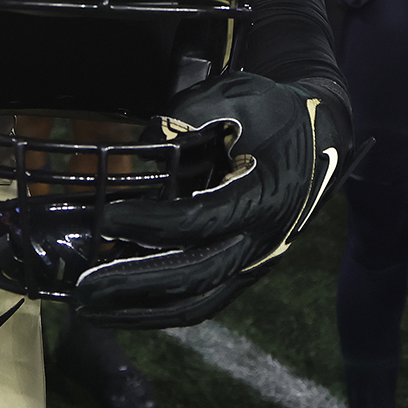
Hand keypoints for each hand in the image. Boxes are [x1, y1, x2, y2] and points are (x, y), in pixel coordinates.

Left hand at [68, 73, 348, 328]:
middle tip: (84, 287)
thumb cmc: (274, 113)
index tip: (108, 217)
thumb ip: (187, 117)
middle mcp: (262, 240)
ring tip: (92, 309)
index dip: (152, 224)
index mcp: (265, 195)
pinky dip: (160, 309)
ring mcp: (256, 263)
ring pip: (198, 303)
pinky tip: (122, 306)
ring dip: (141, 311)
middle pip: (194, 276)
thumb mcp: (236, 97)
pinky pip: (203, 301)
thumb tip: (139, 147)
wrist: (323, 137)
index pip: (201, 220)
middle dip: (134, 284)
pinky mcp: (246, 272)